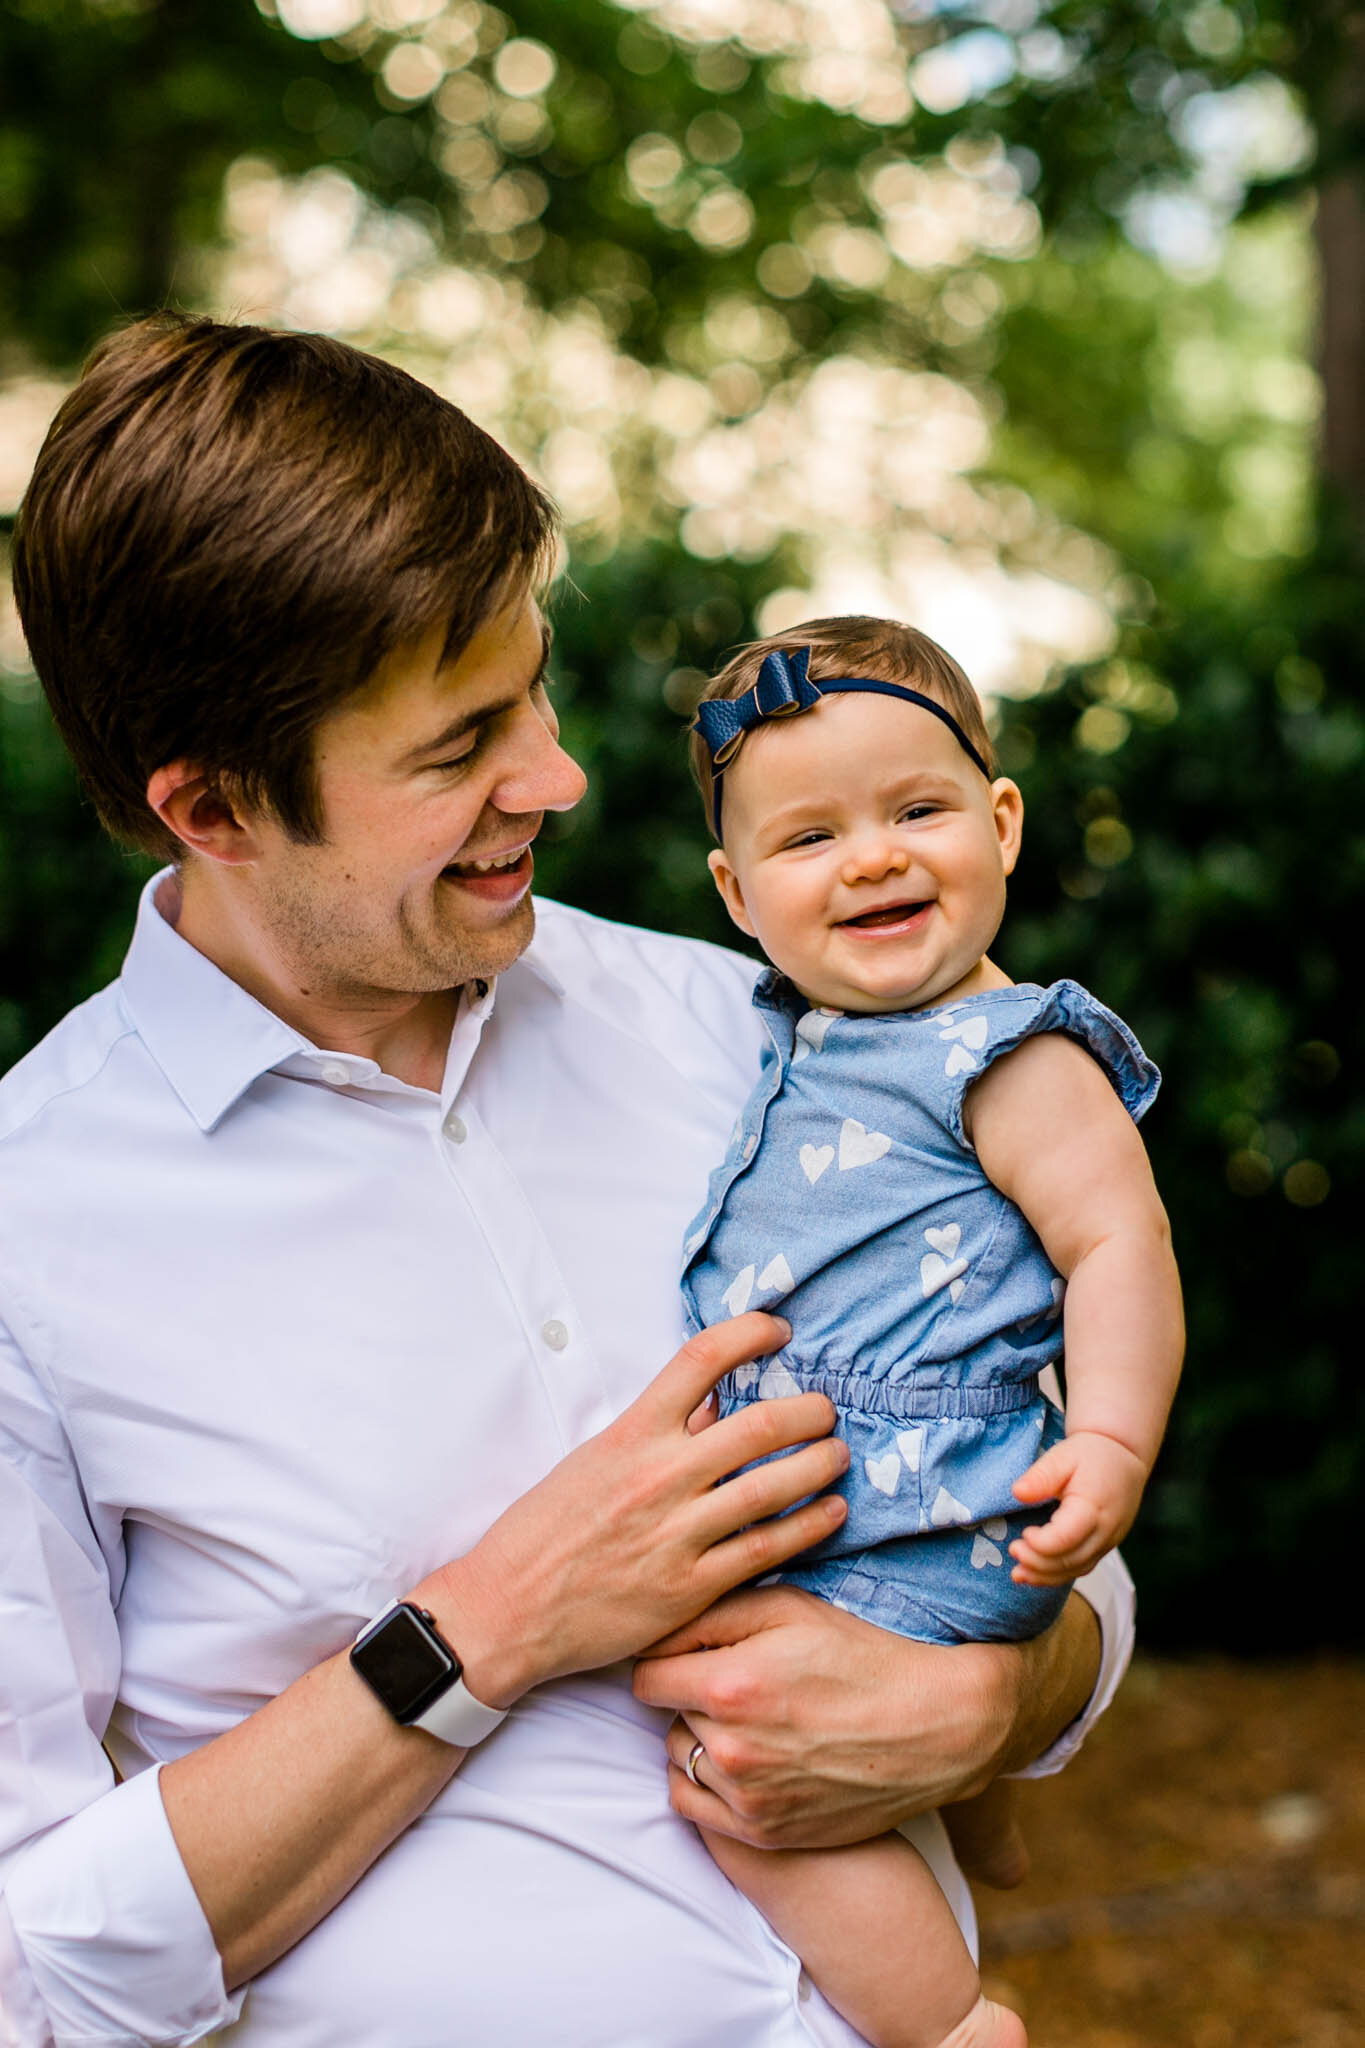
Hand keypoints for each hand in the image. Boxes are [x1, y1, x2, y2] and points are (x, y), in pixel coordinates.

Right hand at [426, 1315, 848, 1705]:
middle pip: (761, 1426)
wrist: (509, 1609)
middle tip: (825, 1411)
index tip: (777, 1331)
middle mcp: (659, 1476)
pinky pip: (767, 1548)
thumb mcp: (593, 1459)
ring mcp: (677, 1534)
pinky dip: (810, 1526)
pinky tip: (832, 1513)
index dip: (750, 1333)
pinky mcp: (691, 1588)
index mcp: (631, 1433)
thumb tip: (713, 1407)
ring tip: (838, 1455)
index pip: (701, 1358)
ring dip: (820, 1464)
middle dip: (810, 1412)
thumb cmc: (545, 1531)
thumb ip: (655, 1432)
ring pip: (774, 1486)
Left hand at [633, 1586, 1034, 1849]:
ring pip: (679, 1759)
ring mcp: (748, 1800)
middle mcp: (732, 1751)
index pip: (646, 1676)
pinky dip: (706, 1782)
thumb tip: (655, 1629)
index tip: (691, 1652)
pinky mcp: (764, 1835)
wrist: (932, 1728)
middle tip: (735, 1681)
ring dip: (699, 1738)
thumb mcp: (788, 1607)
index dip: (666, 1658)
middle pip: (664, 1718)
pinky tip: (742, 1758)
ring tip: (748, 1719)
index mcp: (731, 1687)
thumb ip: (712, 1613)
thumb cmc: (860, 1655)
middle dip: (689, 1695)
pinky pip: (693, 1807)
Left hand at [1009, 1429, 1146, 1584]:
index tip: (1023, 1534)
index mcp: (1093, 1507)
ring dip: (1045, 1576)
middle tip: (1013, 1551)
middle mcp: (1105, 1530)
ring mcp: (1108, 1541)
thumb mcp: (1062, 1456)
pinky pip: (1082, 1567)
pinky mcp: (1105, 1546)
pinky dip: (1058, 1575)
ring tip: (1018, 1572)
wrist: (1123, 1456)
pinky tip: (1035, 1573)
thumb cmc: (1090, 1454)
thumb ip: (1041, 1476)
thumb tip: (1017, 1493)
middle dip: (1038, 1563)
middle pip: (1070, 1560)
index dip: (1040, 1544)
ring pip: (1076, 1569)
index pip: (1066, 1538)